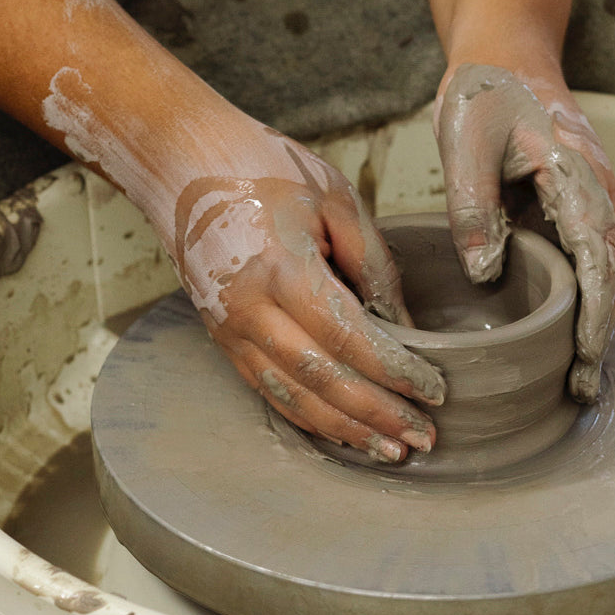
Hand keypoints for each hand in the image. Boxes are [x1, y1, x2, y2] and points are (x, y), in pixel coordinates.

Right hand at [171, 130, 444, 461]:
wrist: (179, 164)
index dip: (394, 371)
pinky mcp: (224, 341)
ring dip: (346, 430)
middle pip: (323, 379)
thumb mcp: (334, 198)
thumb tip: (408, 325)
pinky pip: (271, 393)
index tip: (434, 390)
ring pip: (294, 398)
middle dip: (378, 414)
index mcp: (282, 267)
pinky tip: (346, 434)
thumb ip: (374, 263)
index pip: (348, 337)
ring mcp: (231, 331)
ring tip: (391, 450)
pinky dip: (312, 419)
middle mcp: (250, 309)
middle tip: (424, 436)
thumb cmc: (262, 169)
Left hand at [435, 63, 614, 402]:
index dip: (595, 309)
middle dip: (602, 334)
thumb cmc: (485, 94)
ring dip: (597, 324)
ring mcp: (592, 201)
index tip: (585, 355)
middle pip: (612, 274)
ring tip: (579, 380)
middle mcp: (598, 192)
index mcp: (577, 174)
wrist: (506, 56)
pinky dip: (586, 303)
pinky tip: (569, 338)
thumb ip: (473, 207)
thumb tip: (486, 275)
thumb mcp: (464, 141)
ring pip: (606, 273)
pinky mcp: (576, 210)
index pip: (597, 254)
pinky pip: (589, 263)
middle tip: (582, 391)